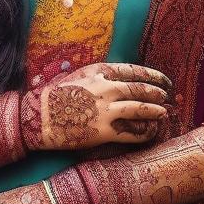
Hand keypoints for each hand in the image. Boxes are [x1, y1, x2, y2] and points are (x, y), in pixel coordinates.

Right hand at [20, 63, 171, 151]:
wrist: (38, 116)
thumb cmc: (54, 95)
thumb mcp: (78, 76)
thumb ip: (99, 76)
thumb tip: (118, 80)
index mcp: (99, 72)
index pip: (133, 71)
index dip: (152, 75)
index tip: (163, 79)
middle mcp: (105, 89)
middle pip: (140, 89)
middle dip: (156, 92)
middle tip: (166, 96)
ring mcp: (106, 110)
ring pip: (140, 109)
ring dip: (155, 111)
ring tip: (163, 112)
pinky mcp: (103, 132)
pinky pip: (131, 132)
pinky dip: (144, 132)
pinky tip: (150, 132)